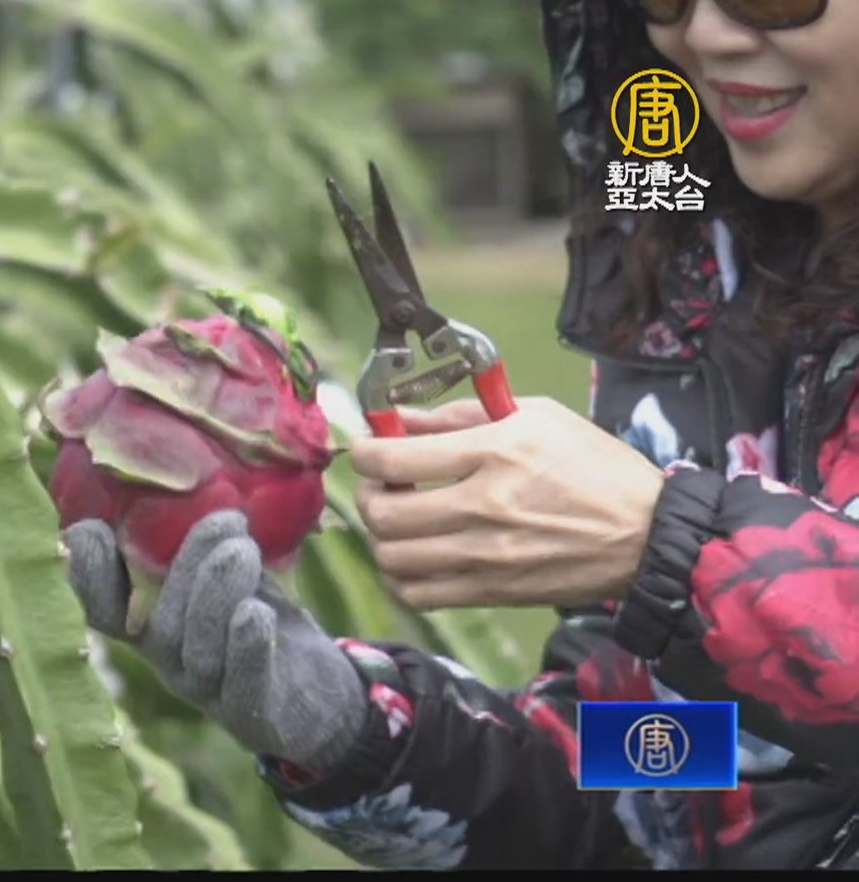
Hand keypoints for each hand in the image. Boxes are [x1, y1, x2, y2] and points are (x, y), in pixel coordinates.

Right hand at [64, 511, 366, 774]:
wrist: (323, 694)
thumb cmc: (263, 614)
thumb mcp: (232, 572)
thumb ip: (202, 535)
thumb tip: (190, 460)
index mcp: (150, 623)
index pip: (101, 608)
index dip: (88, 574)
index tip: (93, 528)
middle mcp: (168, 659)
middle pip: (156, 623)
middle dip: (185, 566)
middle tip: (224, 520)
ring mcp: (207, 691)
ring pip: (198, 649)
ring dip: (216, 593)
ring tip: (243, 549)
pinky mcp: (253, 714)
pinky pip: (242, 684)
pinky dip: (246, 647)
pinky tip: (257, 613)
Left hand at [350, 396, 664, 609]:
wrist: (647, 535)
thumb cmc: (593, 465)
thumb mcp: (536, 416)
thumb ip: (460, 415)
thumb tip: (397, 418)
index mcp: (494, 452)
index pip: (393, 458)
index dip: (364, 453)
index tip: (369, 450)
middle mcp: (483, 506)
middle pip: (382, 512)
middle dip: (366, 495)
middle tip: (381, 486)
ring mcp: (485, 556)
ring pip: (391, 557)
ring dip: (380, 537)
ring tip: (398, 522)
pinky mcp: (491, 592)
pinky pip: (416, 595)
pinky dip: (399, 578)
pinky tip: (413, 558)